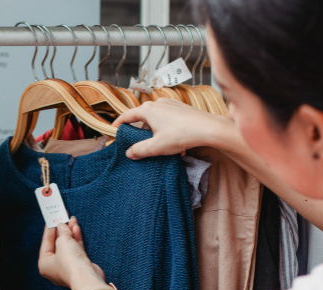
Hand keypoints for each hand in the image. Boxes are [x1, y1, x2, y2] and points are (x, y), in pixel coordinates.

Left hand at [38, 217, 105, 289]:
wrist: (87, 278)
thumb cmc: (70, 264)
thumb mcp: (63, 242)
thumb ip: (62, 232)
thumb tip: (62, 226)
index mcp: (45, 264)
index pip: (46, 243)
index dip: (49, 230)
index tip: (52, 219)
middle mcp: (55, 267)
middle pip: (57, 244)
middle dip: (61, 230)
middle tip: (63, 218)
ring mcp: (68, 267)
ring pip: (68, 246)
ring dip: (70, 233)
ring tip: (72, 220)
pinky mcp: (79, 265)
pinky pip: (76, 249)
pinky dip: (76, 239)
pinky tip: (77, 228)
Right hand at [113, 98, 230, 159]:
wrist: (208, 128)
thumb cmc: (181, 135)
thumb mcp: (156, 147)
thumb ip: (139, 150)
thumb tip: (129, 153)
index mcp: (148, 110)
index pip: (128, 115)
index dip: (119, 123)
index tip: (115, 129)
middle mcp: (158, 103)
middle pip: (143, 118)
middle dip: (142, 132)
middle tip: (141, 144)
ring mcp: (171, 104)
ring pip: (157, 120)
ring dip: (157, 133)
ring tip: (163, 147)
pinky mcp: (182, 108)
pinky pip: (169, 119)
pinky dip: (168, 130)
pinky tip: (176, 143)